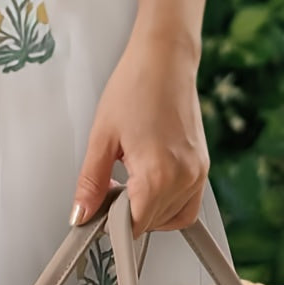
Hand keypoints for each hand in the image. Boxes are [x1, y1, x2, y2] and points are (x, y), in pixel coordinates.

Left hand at [72, 31, 208, 236]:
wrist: (165, 58)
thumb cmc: (136, 86)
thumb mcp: (101, 138)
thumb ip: (90, 184)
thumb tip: (81, 215)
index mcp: (157, 173)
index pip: (135, 226)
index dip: (112, 226)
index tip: (99, 216)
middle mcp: (184, 177)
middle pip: (151, 224)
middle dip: (127, 214)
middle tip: (111, 186)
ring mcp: (197, 174)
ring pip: (170, 219)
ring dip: (147, 210)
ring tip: (130, 180)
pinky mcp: (203, 167)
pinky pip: (186, 205)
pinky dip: (167, 205)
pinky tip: (150, 185)